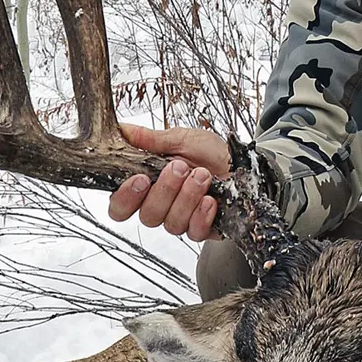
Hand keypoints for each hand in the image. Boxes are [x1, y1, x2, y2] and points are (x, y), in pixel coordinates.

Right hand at [107, 124, 230, 240]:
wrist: (241, 162)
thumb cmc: (211, 151)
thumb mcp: (180, 139)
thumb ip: (150, 139)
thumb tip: (121, 130)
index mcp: (148, 185)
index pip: (120, 205)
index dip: (125, 198)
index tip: (140, 179)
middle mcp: (161, 206)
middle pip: (147, 216)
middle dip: (165, 190)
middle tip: (181, 168)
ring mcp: (181, 219)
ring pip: (171, 223)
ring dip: (187, 196)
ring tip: (203, 175)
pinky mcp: (202, 229)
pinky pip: (194, 232)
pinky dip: (202, 214)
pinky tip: (210, 200)